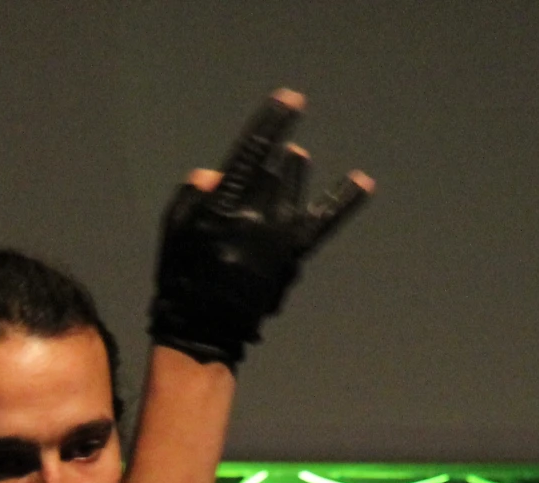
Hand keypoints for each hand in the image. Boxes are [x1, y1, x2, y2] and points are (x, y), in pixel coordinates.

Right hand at [148, 89, 373, 367]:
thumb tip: (216, 174)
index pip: (253, 150)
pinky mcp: (296, 253)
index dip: (273, 121)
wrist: (207, 327)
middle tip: (274, 154)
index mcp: (228, 203)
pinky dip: (345, 198)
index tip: (291, 98)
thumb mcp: (174, 230)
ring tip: (297, 160)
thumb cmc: (183, 277)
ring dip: (294, 171)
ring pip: (295, 187)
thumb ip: (193, 195)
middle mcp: (260, 213)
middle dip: (273, 158)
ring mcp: (282, 233)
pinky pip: (325, 220)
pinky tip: (364, 181)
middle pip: (274, 170)